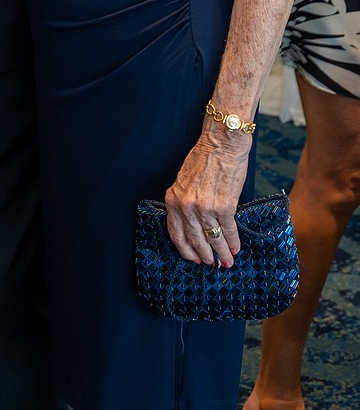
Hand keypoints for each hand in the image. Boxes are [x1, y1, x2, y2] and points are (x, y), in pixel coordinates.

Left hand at [164, 129, 250, 267]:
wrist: (221, 144)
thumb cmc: (204, 159)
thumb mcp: (185, 181)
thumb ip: (186, 202)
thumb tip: (195, 224)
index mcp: (173, 200)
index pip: (176, 233)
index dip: (185, 249)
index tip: (193, 259)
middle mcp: (186, 206)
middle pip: (195, 240)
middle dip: (205, 256)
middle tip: (213, 265)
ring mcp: (205, 208)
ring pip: (213, 238)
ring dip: (222, 253)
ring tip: (227, 262)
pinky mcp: (224, 206)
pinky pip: (228, 230)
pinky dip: (233, 242)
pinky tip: (236, 248)